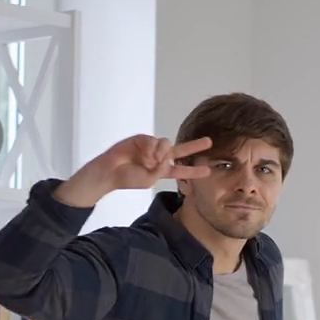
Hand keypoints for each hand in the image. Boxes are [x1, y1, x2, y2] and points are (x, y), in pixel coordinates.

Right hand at [53, 135, 212, 207]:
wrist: (110, 171)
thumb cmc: (128, 179)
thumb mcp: (150, 180)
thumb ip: (161, 170)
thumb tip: (166, 155)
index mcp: (162, 170)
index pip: (181, 170)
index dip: (194, 171)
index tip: (208, 171)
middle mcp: (159, 157)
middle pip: (180, 150)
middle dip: (194, 146)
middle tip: (209, 142)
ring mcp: (151, 147)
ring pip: (167, 145)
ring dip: (161, 153)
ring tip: (151, 161)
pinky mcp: (143, 139)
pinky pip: (154, 141)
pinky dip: (151, 149)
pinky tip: (144, 155)